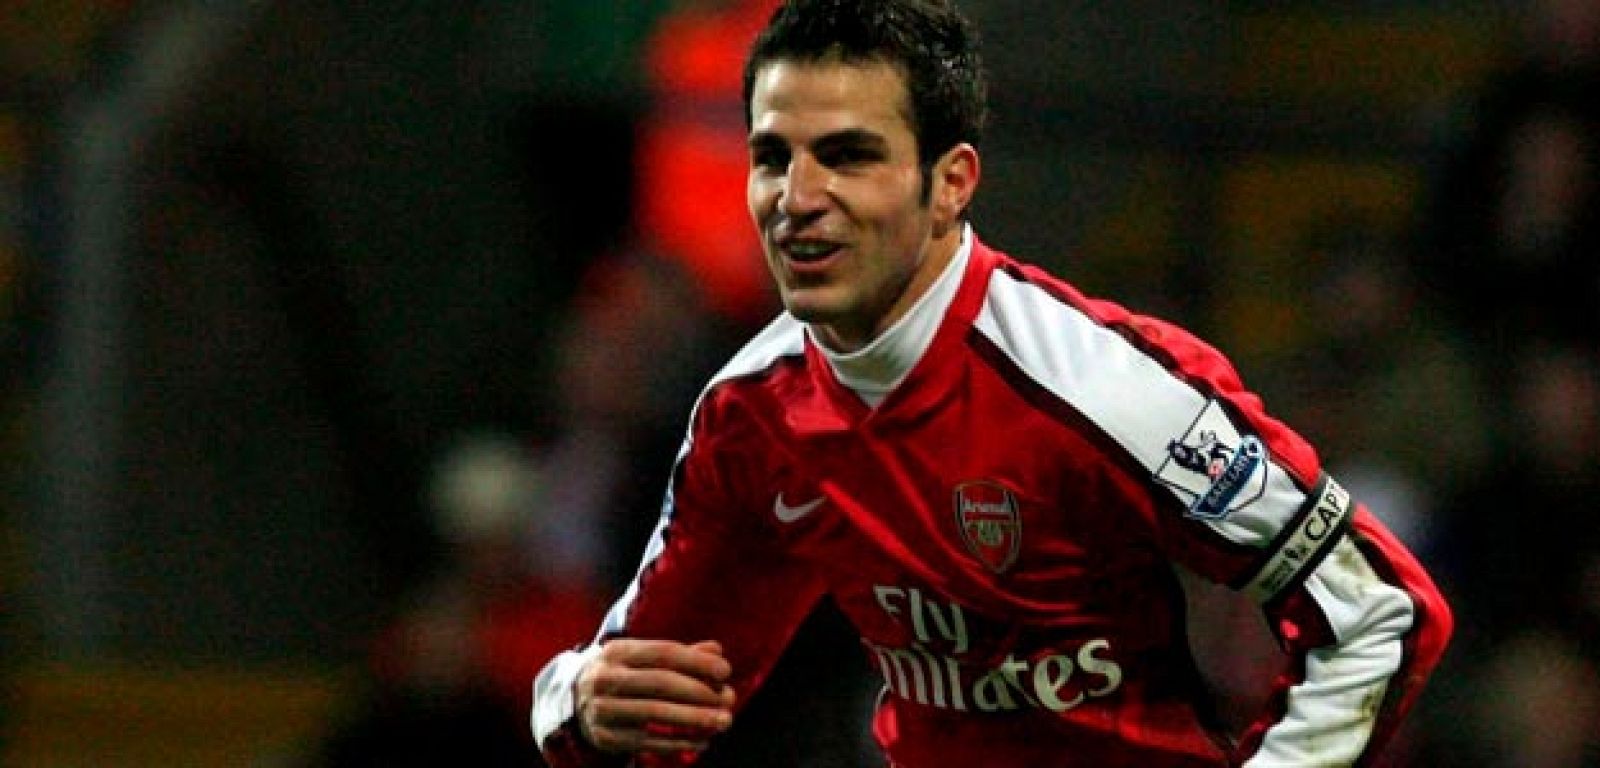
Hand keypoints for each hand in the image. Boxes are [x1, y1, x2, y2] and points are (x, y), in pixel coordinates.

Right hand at [575, 638, 736, 754]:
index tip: (726, 671)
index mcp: (618, 652)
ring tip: (724, 720)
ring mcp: (602, 709)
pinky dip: (679, 742)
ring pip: (655, 713)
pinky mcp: (606, 737)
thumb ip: (682, 654)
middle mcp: (605, 678)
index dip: (697, 661)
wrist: (575, 702)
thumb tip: (717, 650)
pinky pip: (648, 741)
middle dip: (700, 691)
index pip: (663, 653)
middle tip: (730, 699)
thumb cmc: (625, 675)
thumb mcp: (644, 658)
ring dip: (694, 718)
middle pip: (660, 682)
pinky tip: (702, 740)